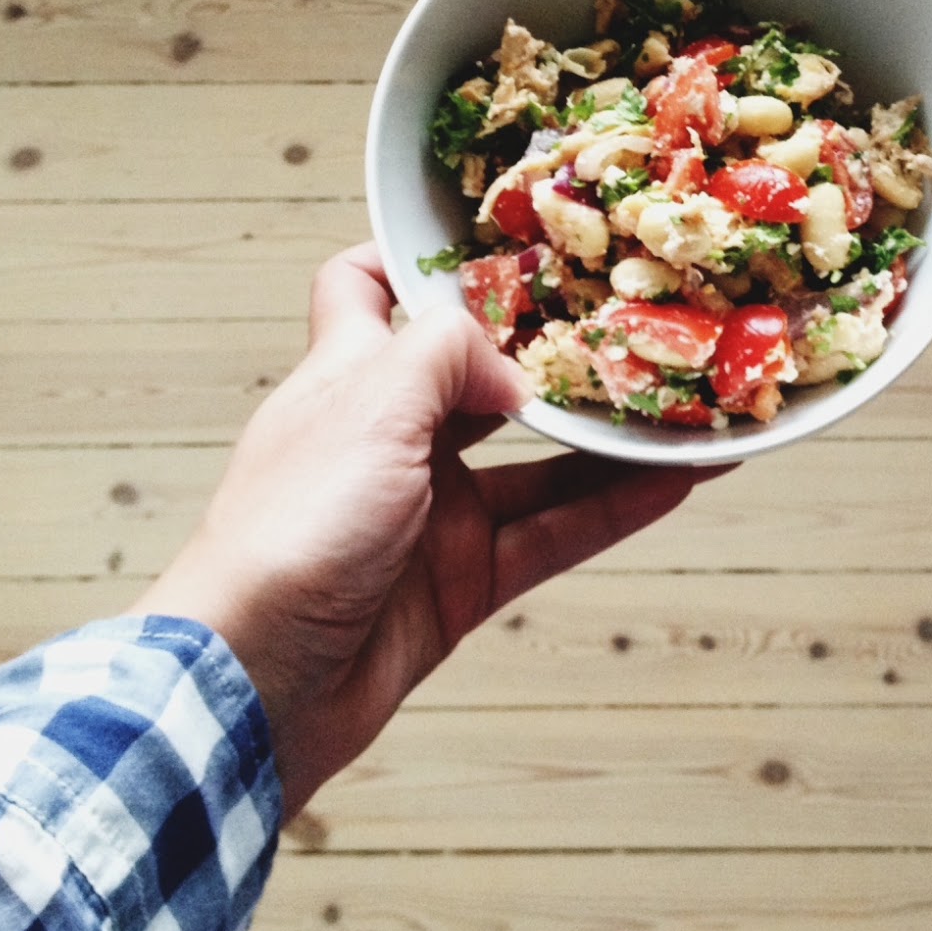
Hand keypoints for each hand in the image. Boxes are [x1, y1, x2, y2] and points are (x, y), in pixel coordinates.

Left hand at [135, 243, 715, 815]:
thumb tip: (513, 366)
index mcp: (349, 378)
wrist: (254, 687)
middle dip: (552, 353)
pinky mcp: (460, 582)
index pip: (366, 288)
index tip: (493, 243)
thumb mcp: (368, 409)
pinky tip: (669, 483)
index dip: (416, 258)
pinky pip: (553, 533)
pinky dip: (612, 509)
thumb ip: (444, 356)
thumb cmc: (285, 535)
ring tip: (678, 409)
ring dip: (606, 440)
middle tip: (628, 324)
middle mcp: (392, 439)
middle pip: (482, 379)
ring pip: (537, 462)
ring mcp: (430, 513)